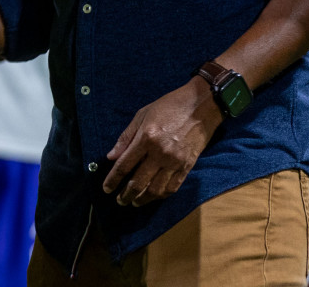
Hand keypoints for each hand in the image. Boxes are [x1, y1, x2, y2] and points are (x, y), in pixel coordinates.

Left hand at [103, 76, 222, 206]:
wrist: (201, 106)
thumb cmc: (169, 106)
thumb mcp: (142, 115)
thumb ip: (126, 137)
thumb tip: (111, 157)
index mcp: (146, 138)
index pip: (125, 165)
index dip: (113, 179)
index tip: (106, 189)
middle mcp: (160, 153)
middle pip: (139, 181)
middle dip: (127, 194)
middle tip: (120, 201)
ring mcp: (175, 162)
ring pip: (156, 189)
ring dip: (143, 199)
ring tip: (135, 202)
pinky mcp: (188, 166)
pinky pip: (173, 187)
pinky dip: (161, 195)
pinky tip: (154, 197)